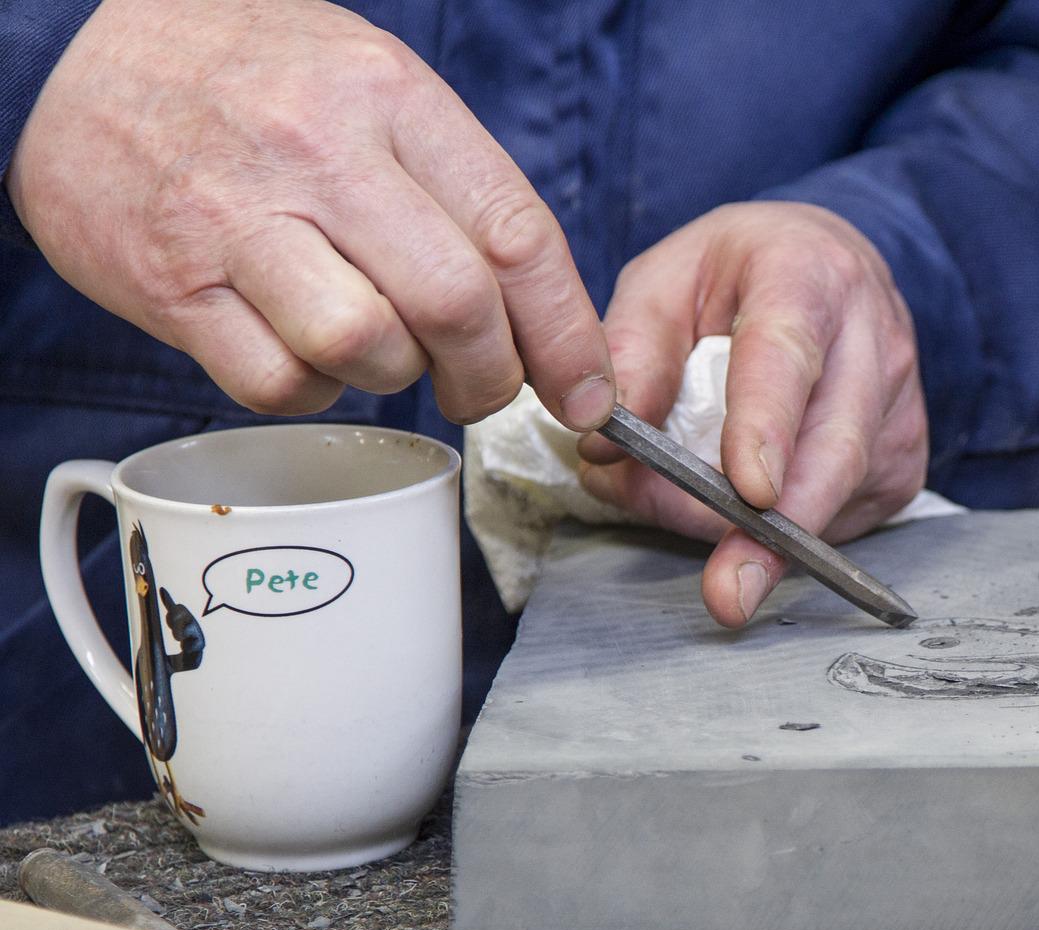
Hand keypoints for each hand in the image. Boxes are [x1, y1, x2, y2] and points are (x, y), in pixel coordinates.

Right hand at [5, 0, 612, 427]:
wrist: (77, 52)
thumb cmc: (253, 79)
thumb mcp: (371, 87)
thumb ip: (460, 188)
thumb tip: (548, 317)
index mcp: (390, 99)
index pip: (517, 237)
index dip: (567, 336)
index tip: (586, 392)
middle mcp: (319, 154)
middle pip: (455, 306)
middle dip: (491, 375)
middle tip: (482, 386)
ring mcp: (238, 220)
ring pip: (366, 348)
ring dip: (394, 377)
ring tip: (379, 347)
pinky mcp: (173, 285)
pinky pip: (277, 383)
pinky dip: (310, 390)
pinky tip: (302, 351)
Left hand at [577, 202, 927, 626]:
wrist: (828, 267)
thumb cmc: (739, 275)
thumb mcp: (665, 281)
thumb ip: (631, 353)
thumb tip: (605, 445)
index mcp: (807, 277)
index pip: (788, 359)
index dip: (769, 429)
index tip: (751, 493)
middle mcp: (873, 344)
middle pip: (833, 452)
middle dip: (778, 531)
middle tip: (727, 592)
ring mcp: (898, 409)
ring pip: (835, 497)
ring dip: (755, 533)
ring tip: (680, 511)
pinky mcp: (902, 462)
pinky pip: (841, 518)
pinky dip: (782, 531)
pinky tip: (741, 507)